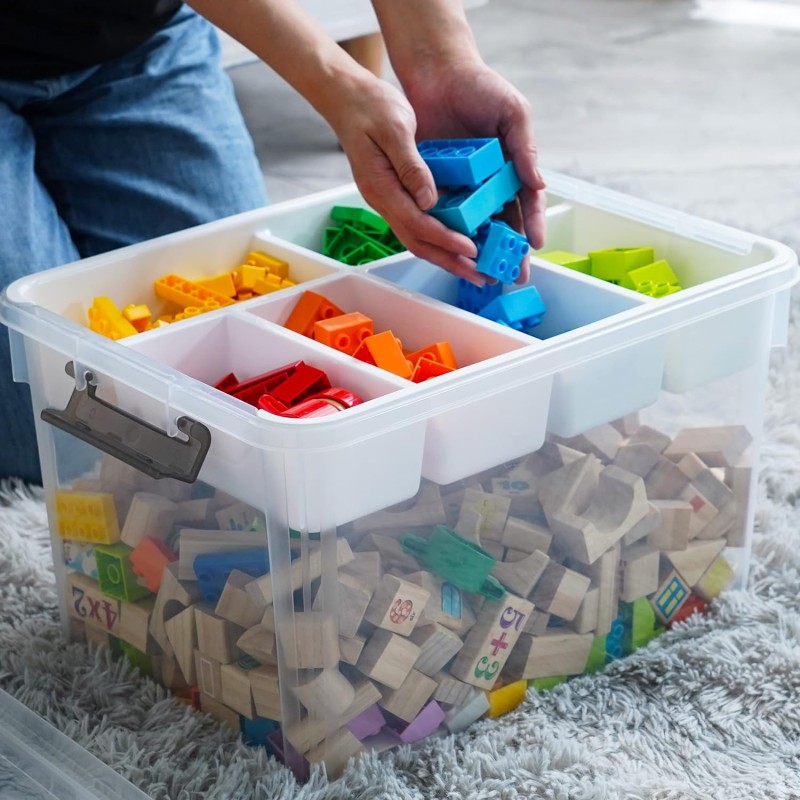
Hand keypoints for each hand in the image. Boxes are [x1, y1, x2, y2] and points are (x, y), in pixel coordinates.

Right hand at [330, 73, 483, 282]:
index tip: (472, 249)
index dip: (446, 239)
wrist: (346, 98)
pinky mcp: (395, 194)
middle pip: (418, 242)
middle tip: (480, 276)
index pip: (418, 223)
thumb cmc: (370, 106)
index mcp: (382, 187)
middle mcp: (383, 200)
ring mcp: (388, 200)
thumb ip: (411, 165)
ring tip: (475, 268)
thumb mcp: (395, 127)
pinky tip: (459, 242)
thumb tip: (430, 199)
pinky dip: (440, 239)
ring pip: (418, 238)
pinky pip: (418, 224)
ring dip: (446, 256)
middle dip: (450, 261)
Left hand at [404, 58, 546, 283]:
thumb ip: (524, 148)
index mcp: (512, 168)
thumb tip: (538, 183)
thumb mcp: (512, 113)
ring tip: (484, 272)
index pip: (526, 204)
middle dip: (508, 251)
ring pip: (474, 225)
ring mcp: (463, 186)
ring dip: (479, 250)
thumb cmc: (480, 87)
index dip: (531, 226)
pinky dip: (448, 232)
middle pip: (502, 224)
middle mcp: (489, 183)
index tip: (533, 246)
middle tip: (512, 277)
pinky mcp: (437, 184)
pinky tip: (452, 250)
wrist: (437, 72)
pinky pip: (444, 213)